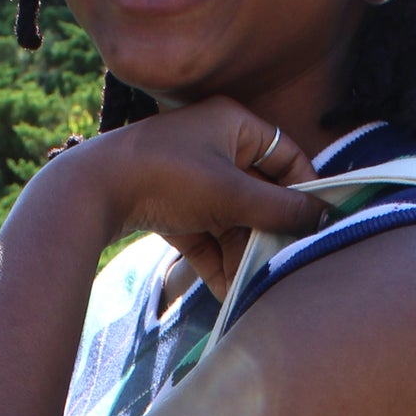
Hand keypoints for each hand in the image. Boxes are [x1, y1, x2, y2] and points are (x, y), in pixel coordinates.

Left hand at [68, 96, 326, 300]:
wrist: (91, 192)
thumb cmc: (167, 177)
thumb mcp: (232, 194)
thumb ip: (281, 209)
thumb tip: (325, 218)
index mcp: (234, 123)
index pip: (287, 156)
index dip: (307, 190)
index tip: (322, 225)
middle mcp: (216, 145)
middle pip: (260, 194)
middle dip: (270, 233)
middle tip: (287, 265)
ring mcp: (192, 178)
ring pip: (232, 219)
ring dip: (244, 254)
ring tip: (257, 287)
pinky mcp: (172, 208)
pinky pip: (206, 235)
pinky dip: (217, 261)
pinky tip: (229, 293)